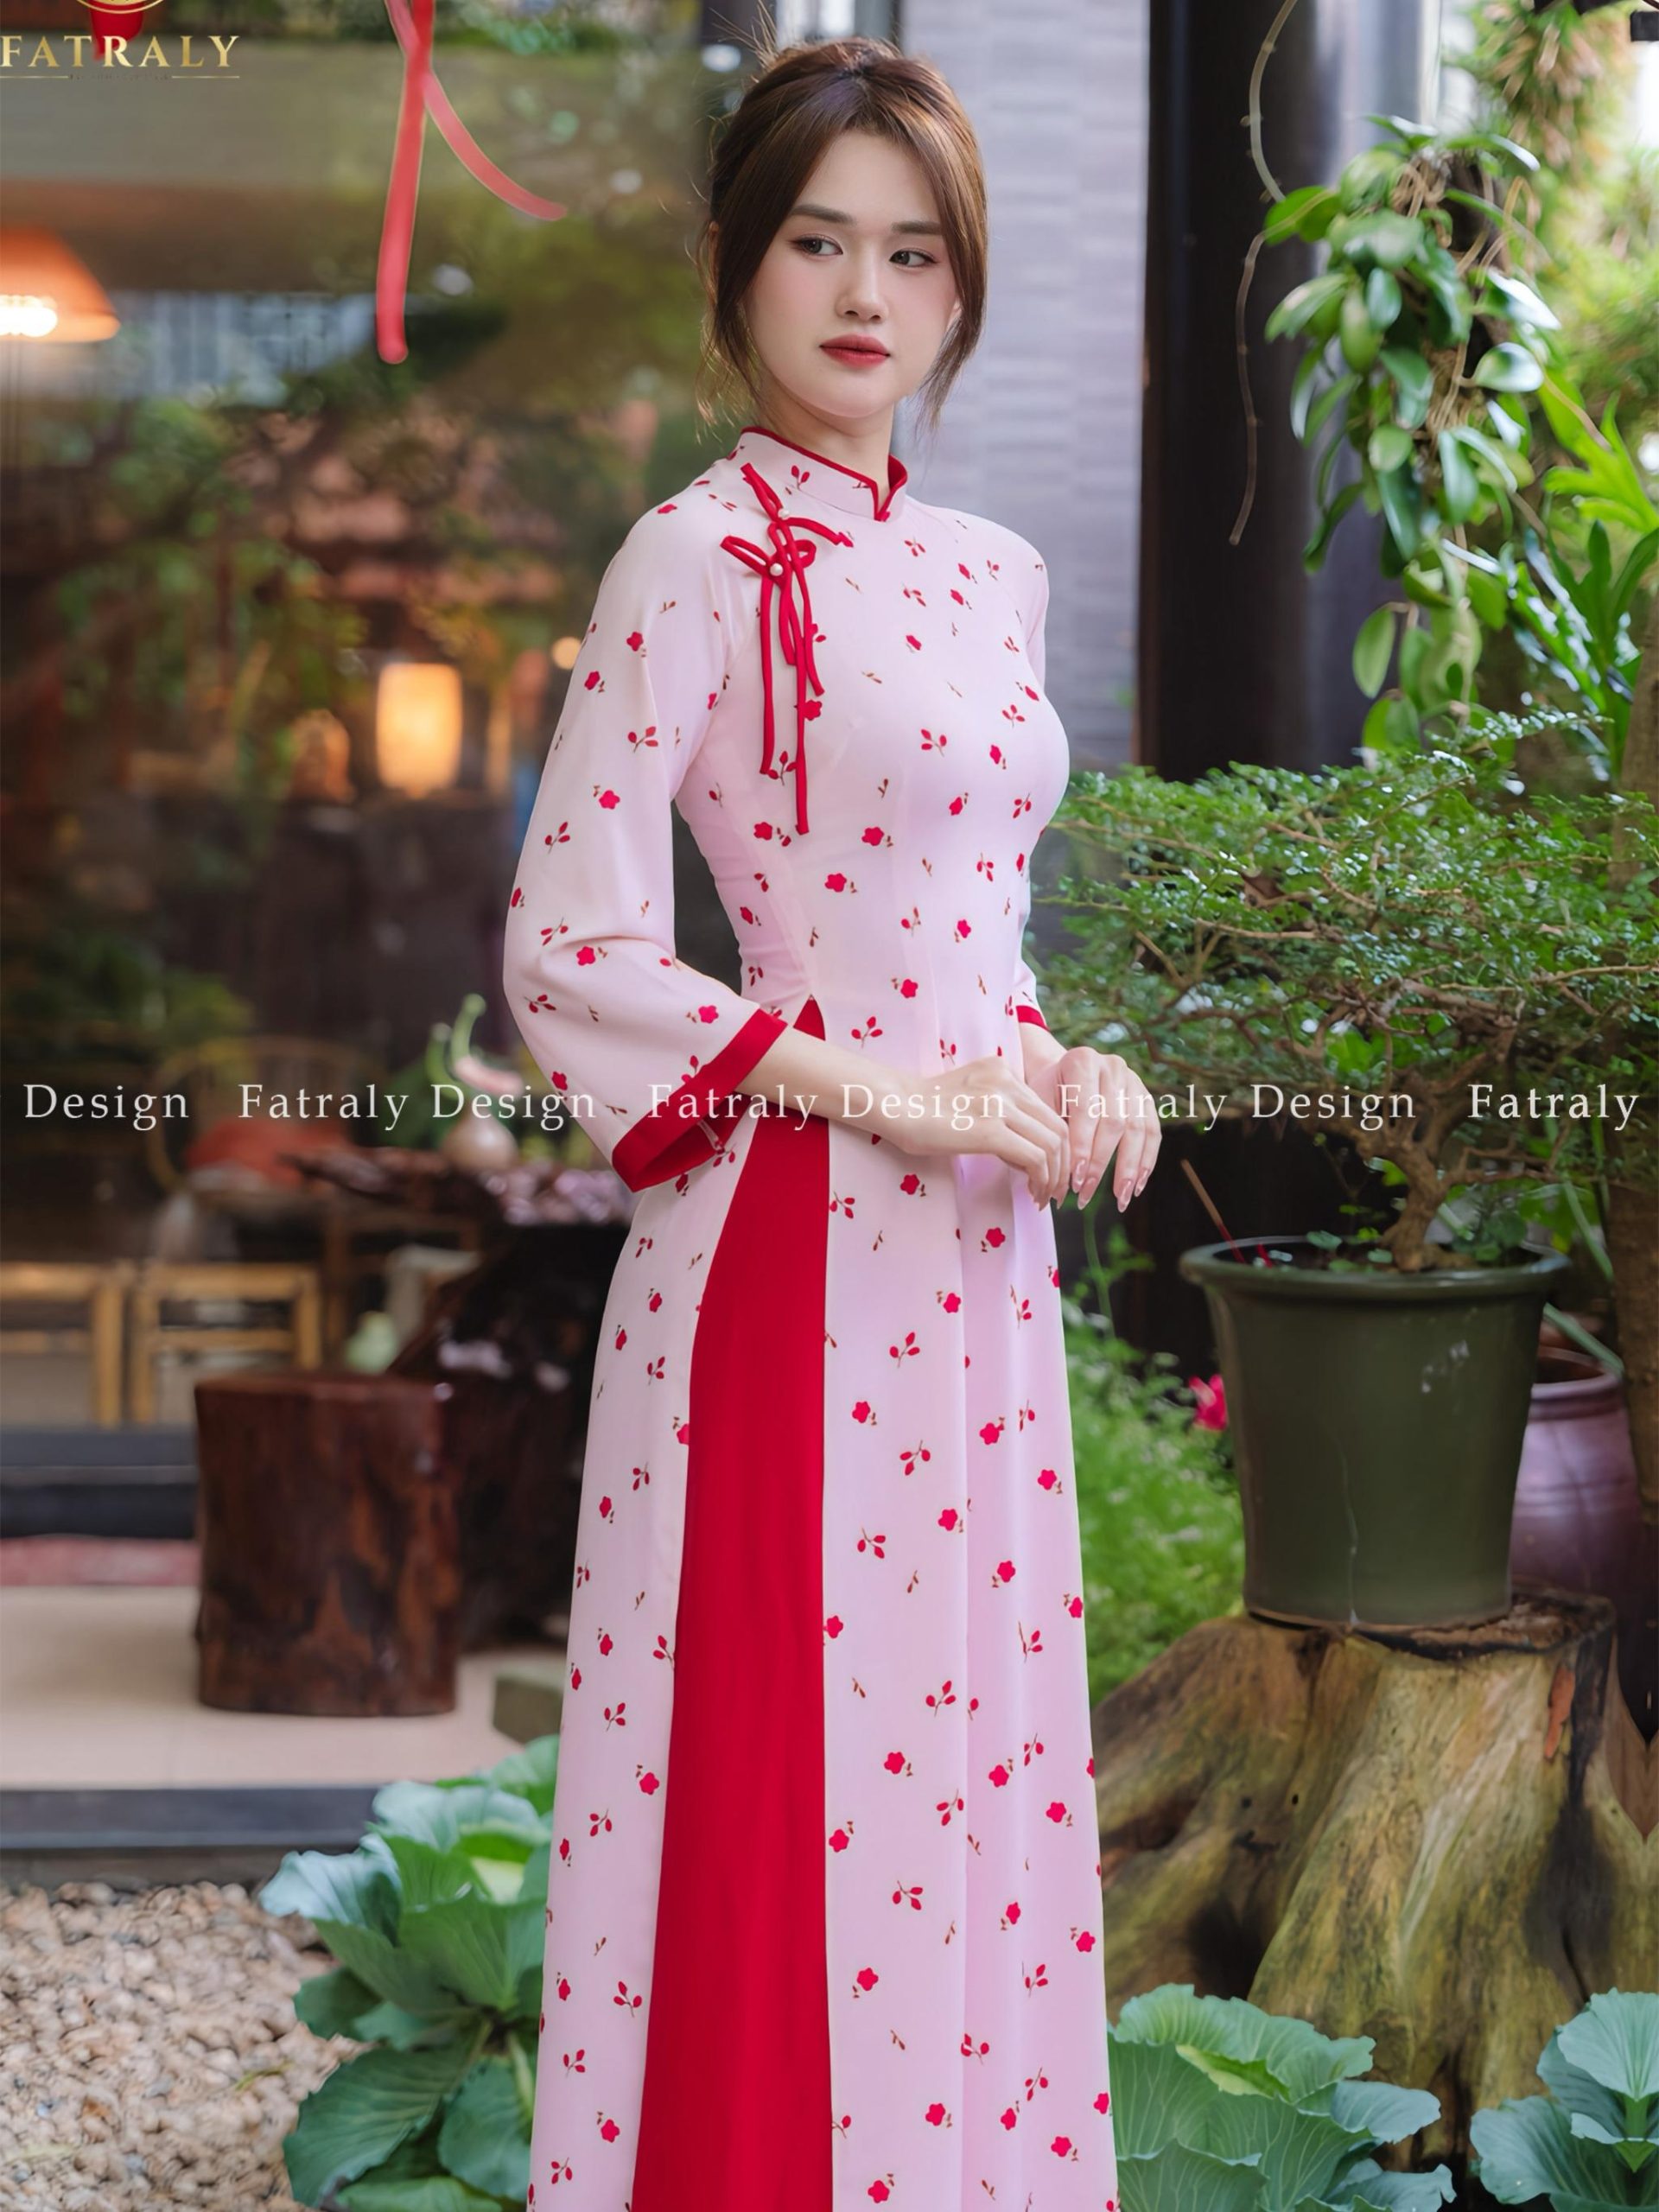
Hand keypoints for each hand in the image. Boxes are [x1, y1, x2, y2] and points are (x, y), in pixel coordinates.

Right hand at [856, 1055, 1072, 1207]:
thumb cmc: (921, 1111)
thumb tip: (1025, 1154)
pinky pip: (1034, 1157)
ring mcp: (1001, 1104)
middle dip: (1063, 1166)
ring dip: (1053, 1178)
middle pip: (1058, 1128)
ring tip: (1041, 1198)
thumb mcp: (969, 1098)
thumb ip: (999, 1112)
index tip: (1050, 1172)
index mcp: (1003, 1071)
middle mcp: (1008, 1082)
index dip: (1057, 1147)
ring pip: (1052, 1145)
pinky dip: (1040, 1180)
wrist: (893, 1106)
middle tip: (1055, 1192)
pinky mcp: (991, 1130)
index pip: (1047, 1112)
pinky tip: (1030, 1194)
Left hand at [1026, 1045, 1160, 1209]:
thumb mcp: (1038, 1104)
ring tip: (1120, 1199)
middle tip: (1086, 1193)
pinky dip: (1146, 1161)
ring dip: (1129, 1168)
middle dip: (1101, 1163)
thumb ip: (1048, 1134)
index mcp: (1082, 1061)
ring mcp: (1134, 1081)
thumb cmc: (1046, 1093)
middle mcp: (1113, 1067)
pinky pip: (1153, 1132)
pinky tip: (1137, 1186)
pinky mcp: (1147, 1098)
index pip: (1086, 1111)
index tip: (1073, 1179)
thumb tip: (1052, 1184)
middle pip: (1114, 1122)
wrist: (1064, 1074)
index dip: (1081, 1148)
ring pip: (1138, 1129)